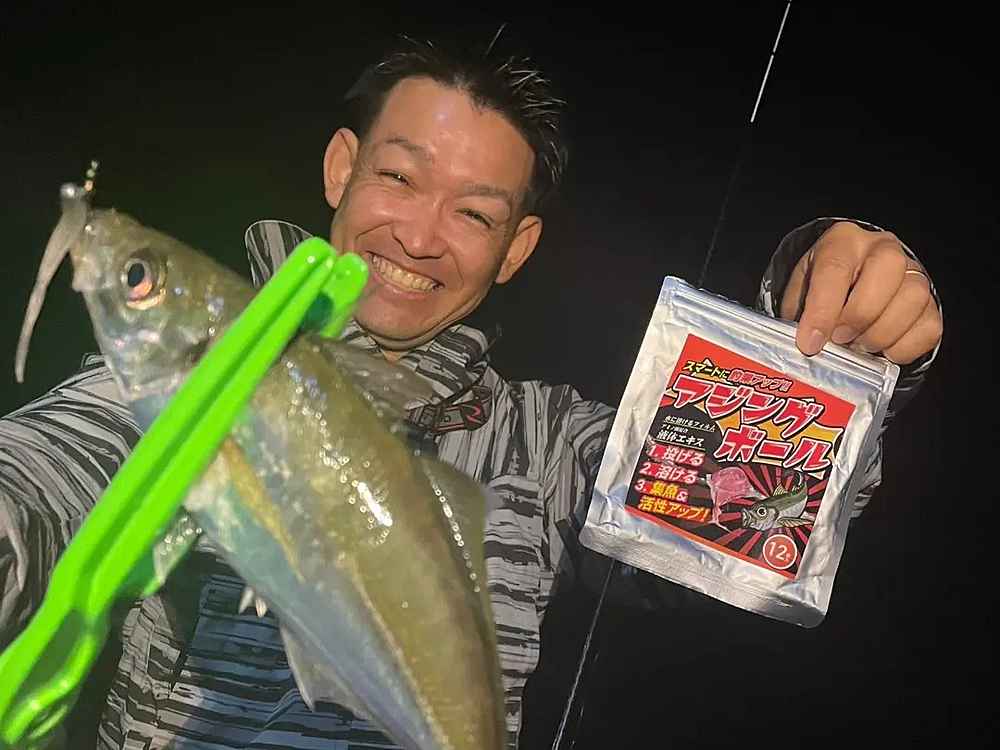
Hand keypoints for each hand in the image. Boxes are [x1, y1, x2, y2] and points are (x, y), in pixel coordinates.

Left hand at [779, 221, 942, 363]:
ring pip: (914, 298)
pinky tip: (881, 351)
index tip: (811, 342)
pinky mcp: (931, 303)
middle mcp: (883, 249)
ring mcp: (913, 273)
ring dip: (882, 333)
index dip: (823, 310)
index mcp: (843, 242)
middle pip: (888, 268)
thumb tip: (808, 344)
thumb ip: (801, 314)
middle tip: (840, 339)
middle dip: (860, 314)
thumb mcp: (801, 292)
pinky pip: (929, 327)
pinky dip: (903, 348)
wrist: (851, 287)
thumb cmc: (823, 289)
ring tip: (858, 345)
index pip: (836, 268)